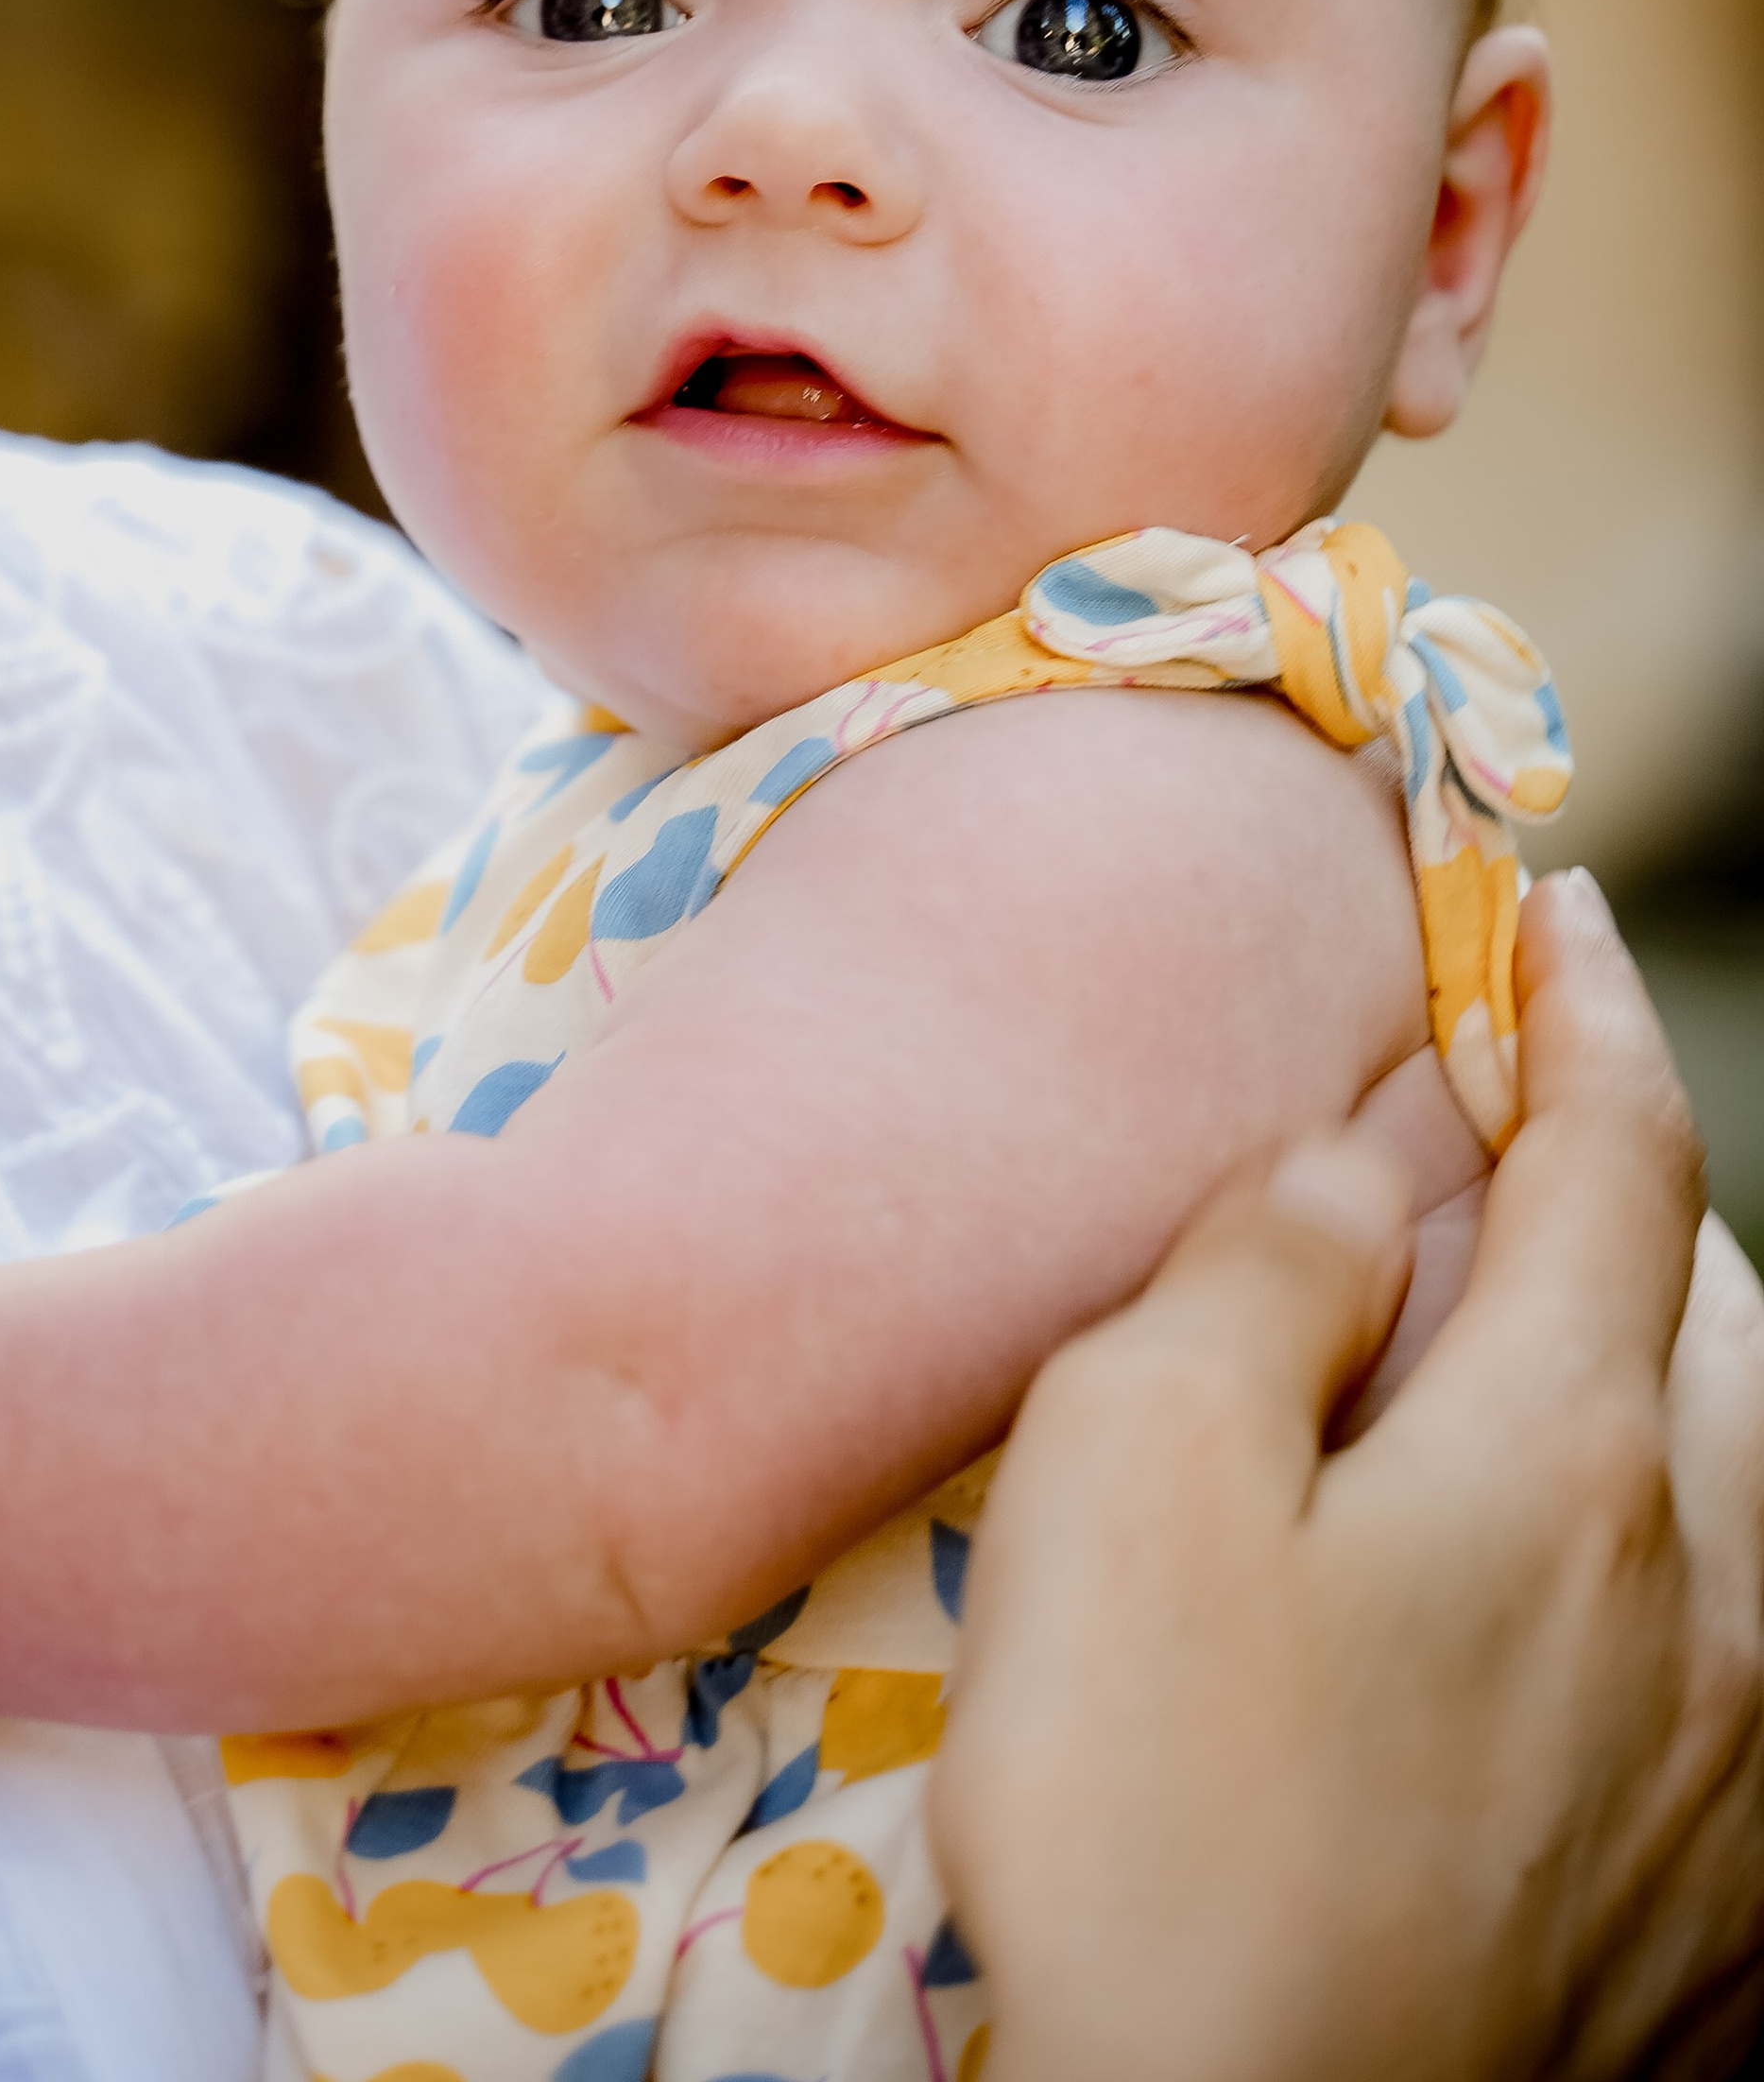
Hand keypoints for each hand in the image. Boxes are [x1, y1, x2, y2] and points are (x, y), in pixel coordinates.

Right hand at [930, 870, 1763, 2081]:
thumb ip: (1252, 1275)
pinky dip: (1701, 1566)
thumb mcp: (1129, 1475)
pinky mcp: (1716, 1924)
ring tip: (1564, 1356)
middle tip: (1525, 1146)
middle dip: (1646, 1194)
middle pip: (1730, 1320)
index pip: (1620, 1162)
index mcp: (1567, 1459)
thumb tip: (1347, 1169)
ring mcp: (1731, 1777)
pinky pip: (1760, 1671)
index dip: (1581, 1009)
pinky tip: (1607, 1610)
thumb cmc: (1156, 1817)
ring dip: (1687, 1371)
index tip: (1549, 907)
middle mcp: (1704, 1598)